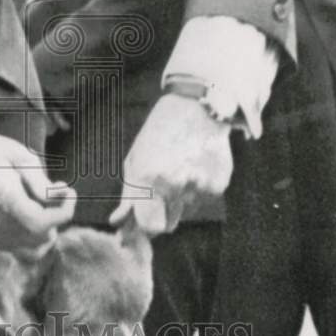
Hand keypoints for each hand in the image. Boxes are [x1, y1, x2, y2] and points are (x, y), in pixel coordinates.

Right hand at [0, 115, 74, 250]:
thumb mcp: (18, 155)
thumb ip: (40, 180)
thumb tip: (60, 197)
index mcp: (1, 196)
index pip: (41, 222)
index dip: (64, 211)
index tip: (69, 191)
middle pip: (40, 236)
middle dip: (58, 217)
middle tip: (57, 193)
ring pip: (32, 248)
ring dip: (47, 229)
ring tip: (44, 204)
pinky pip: (20, 248)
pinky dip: (33, 236)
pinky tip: (31, 212)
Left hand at [108, 93, 232, 233]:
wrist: (196, 108)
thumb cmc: (159, 134)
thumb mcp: (135, 160)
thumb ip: (128, 195)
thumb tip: (117, 223)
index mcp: (147, 179)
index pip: (149, 227)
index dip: (146, 226)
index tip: (144, 218)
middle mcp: (174, 186)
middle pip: (168, 225)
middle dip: (161, 216)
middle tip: (161, 193)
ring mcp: (198, 187)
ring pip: (185, 211)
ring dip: (180, 198)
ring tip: (179, 168)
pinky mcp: (218, 186)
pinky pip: (202, 199)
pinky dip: (198, 188)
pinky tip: (195, 165)